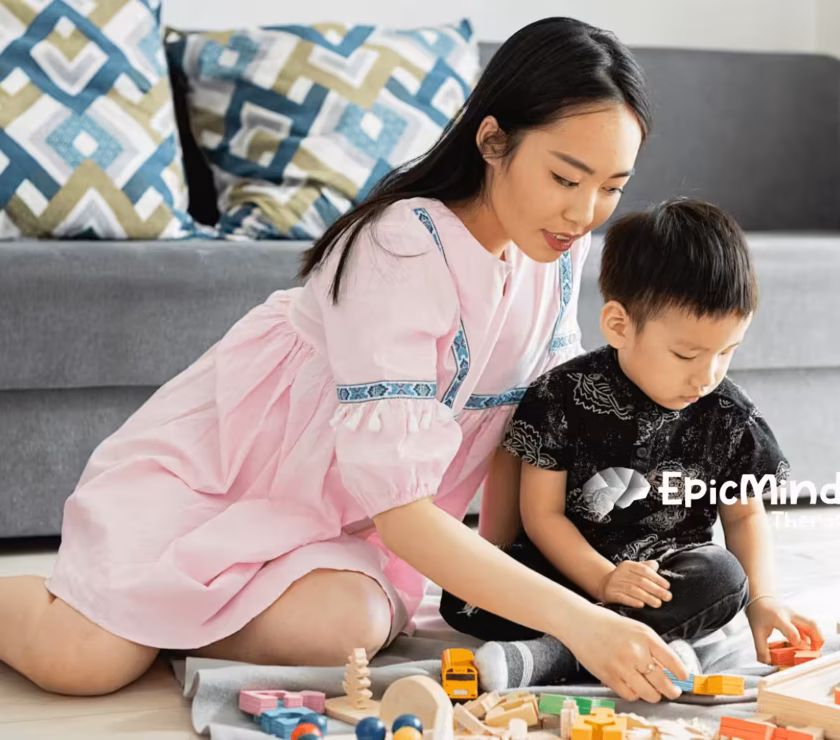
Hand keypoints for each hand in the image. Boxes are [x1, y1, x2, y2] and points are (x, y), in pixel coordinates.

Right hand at [562, 605, 688, 702]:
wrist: (579, 622)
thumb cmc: (608, 624)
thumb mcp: (636, 629)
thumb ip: (653, 647)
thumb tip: (669, 670)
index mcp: (646, 637)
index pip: (673, 662)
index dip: (682, 675)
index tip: (684, 679)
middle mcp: (636, 652)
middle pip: (664, 683)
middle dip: (672, 691)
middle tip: (673, 691)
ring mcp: (622, 666)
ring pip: (649, 694)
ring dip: (654, 695)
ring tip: (653, 691)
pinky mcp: (609, 676)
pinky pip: (630, 695)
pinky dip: (634, 694)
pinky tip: (633, 686)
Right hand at [599, 560, 671, 607]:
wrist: (604, 584)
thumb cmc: (625, 578)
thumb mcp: (633, 570)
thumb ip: (646, 567)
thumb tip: (656, 566)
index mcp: (628, 565)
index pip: (644, 570)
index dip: (657, 578)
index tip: (667, 586)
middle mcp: (620, 573)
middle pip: (640, 581)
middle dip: (655, 589)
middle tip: (667, 597)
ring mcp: (614, 583)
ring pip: (633, 590)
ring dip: (647, 597)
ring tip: (658, 603)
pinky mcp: (611, 593)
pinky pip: (623, 598)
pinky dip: (633, 601)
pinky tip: (642, 605)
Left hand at [746, 597, 823, 662]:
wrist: (759, 597)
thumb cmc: (757, 612)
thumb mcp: (756, 631)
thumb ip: (761, 648)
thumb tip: (766, 662)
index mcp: (778, 618)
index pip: (792, 631)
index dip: (799, 643)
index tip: (802, 651)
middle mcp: (789, 614)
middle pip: (811, 624)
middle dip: (817, 640)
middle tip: (814, 652)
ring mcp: (795, 614)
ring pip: (812, 624)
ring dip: (816, 637)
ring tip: (812, 650)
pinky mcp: (798, 616)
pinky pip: (808, 626)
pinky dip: (811, 635)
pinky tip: (804, 643)